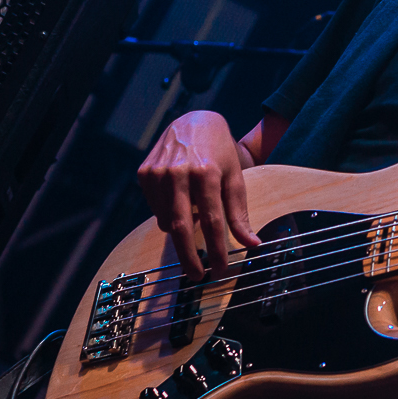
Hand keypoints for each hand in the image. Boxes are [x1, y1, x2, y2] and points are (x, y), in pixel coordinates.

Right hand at [136, 111, 259, 280]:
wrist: (193, 122)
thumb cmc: (219, 153)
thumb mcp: (235, 179)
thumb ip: (240, 214)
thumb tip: (253, 245)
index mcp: (206, 173)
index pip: (212, 221)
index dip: (216, 250)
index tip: (219, 270)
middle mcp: (178, 172)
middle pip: (181, 227)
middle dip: (189, 257)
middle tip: (197, 276)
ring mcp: (157, 173)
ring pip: (167, 221)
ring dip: (182, 229)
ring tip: (194, 213)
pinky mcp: (144, 174)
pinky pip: (156, 210)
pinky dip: (169, 214)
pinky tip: (180, 199)